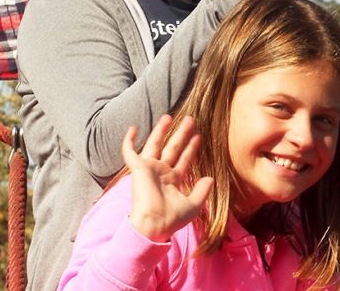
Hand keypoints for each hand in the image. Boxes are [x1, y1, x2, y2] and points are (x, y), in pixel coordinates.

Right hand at [123, 115, 213, 242]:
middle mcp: (161, 172)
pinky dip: (129, 141)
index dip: (191, 148)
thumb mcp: (193, 205)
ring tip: (169, 115)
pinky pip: (130, 152)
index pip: (184, 159)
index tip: (199, 136)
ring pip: (155, 145)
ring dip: (161, 130)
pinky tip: (133, 128)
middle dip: (181, 134)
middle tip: (190, 119)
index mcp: (173, 180)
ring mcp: (149, 169)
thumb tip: (210, 178)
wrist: (155, 223)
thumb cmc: (172, 218)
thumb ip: (202, 191)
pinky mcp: (138, 169)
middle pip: (172, 148)